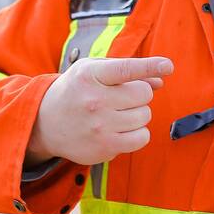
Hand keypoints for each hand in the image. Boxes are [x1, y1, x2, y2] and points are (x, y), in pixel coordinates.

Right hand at [27, 56, 173, 166]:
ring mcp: (100, 126)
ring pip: (145, 116)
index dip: (150, 66)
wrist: (45, 123)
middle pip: (143, 94)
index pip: (126, 69)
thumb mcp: (93, 71)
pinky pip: (142, 138)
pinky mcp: (105, 148)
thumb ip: (127, 71)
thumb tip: (160, 79)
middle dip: (139, 94)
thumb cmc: (76, 91)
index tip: (168, 66)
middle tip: (122, 97)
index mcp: (90, 75)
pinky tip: (122, 128)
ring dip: (138, 113)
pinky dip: (138, 133)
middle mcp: (94, 100)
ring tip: (118, 113)